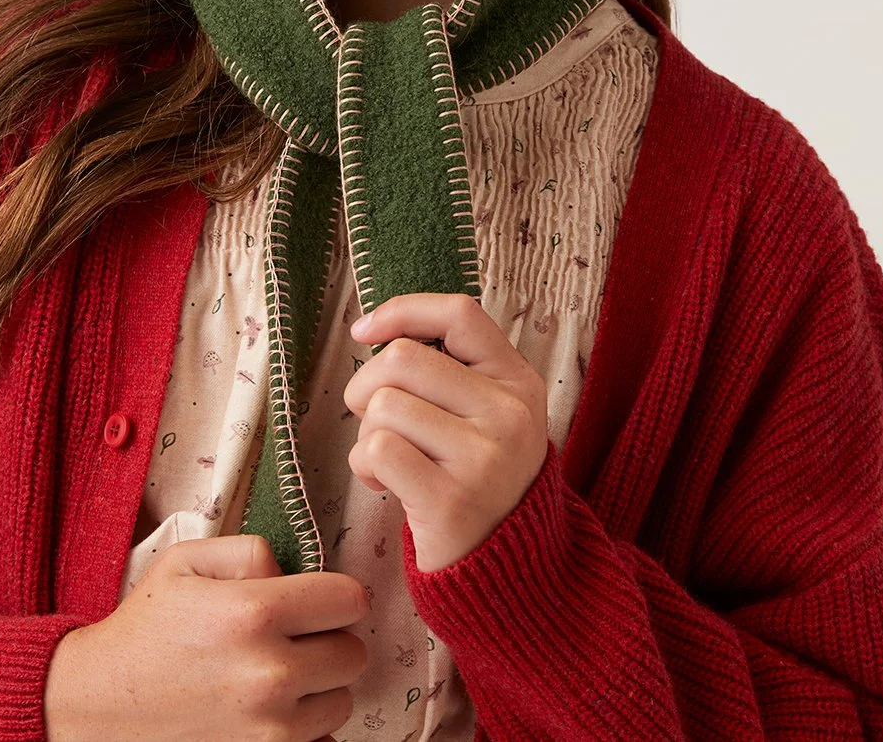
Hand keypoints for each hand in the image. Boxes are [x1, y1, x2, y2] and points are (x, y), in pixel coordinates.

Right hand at [44, 534, 367, 741]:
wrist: (98, 707)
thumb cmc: (145, 629)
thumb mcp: (188, 562)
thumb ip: (252, 552)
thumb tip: (296, 574)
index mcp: (254, 612)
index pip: (351, 600)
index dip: (338, 595)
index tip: (321, 599)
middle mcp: (270, 674)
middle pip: (354, 654)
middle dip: (330, 640)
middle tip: (296, 638)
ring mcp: (269, 730)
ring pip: (341, 702)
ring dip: (319, 687)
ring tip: (277, 674)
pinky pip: (316, 741)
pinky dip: (301, 725)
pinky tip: (269, 709)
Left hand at [344, 292, 549, 572]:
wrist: (510, 571)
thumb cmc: (476, 476)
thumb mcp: (487, 413)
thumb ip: (449, 368)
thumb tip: (371, 328)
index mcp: (518, 381)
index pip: (459, 314)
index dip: (403, 310)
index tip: (364, 330)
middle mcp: (509, 413)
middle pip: (403, 359)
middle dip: (367, 385)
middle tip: (375, 420)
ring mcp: (484, 458)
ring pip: (384, 405)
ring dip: (367, 433)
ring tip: (391, 460)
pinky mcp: (451, 500)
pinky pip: (377, 450)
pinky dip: (365, 465)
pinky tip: (385, 485)